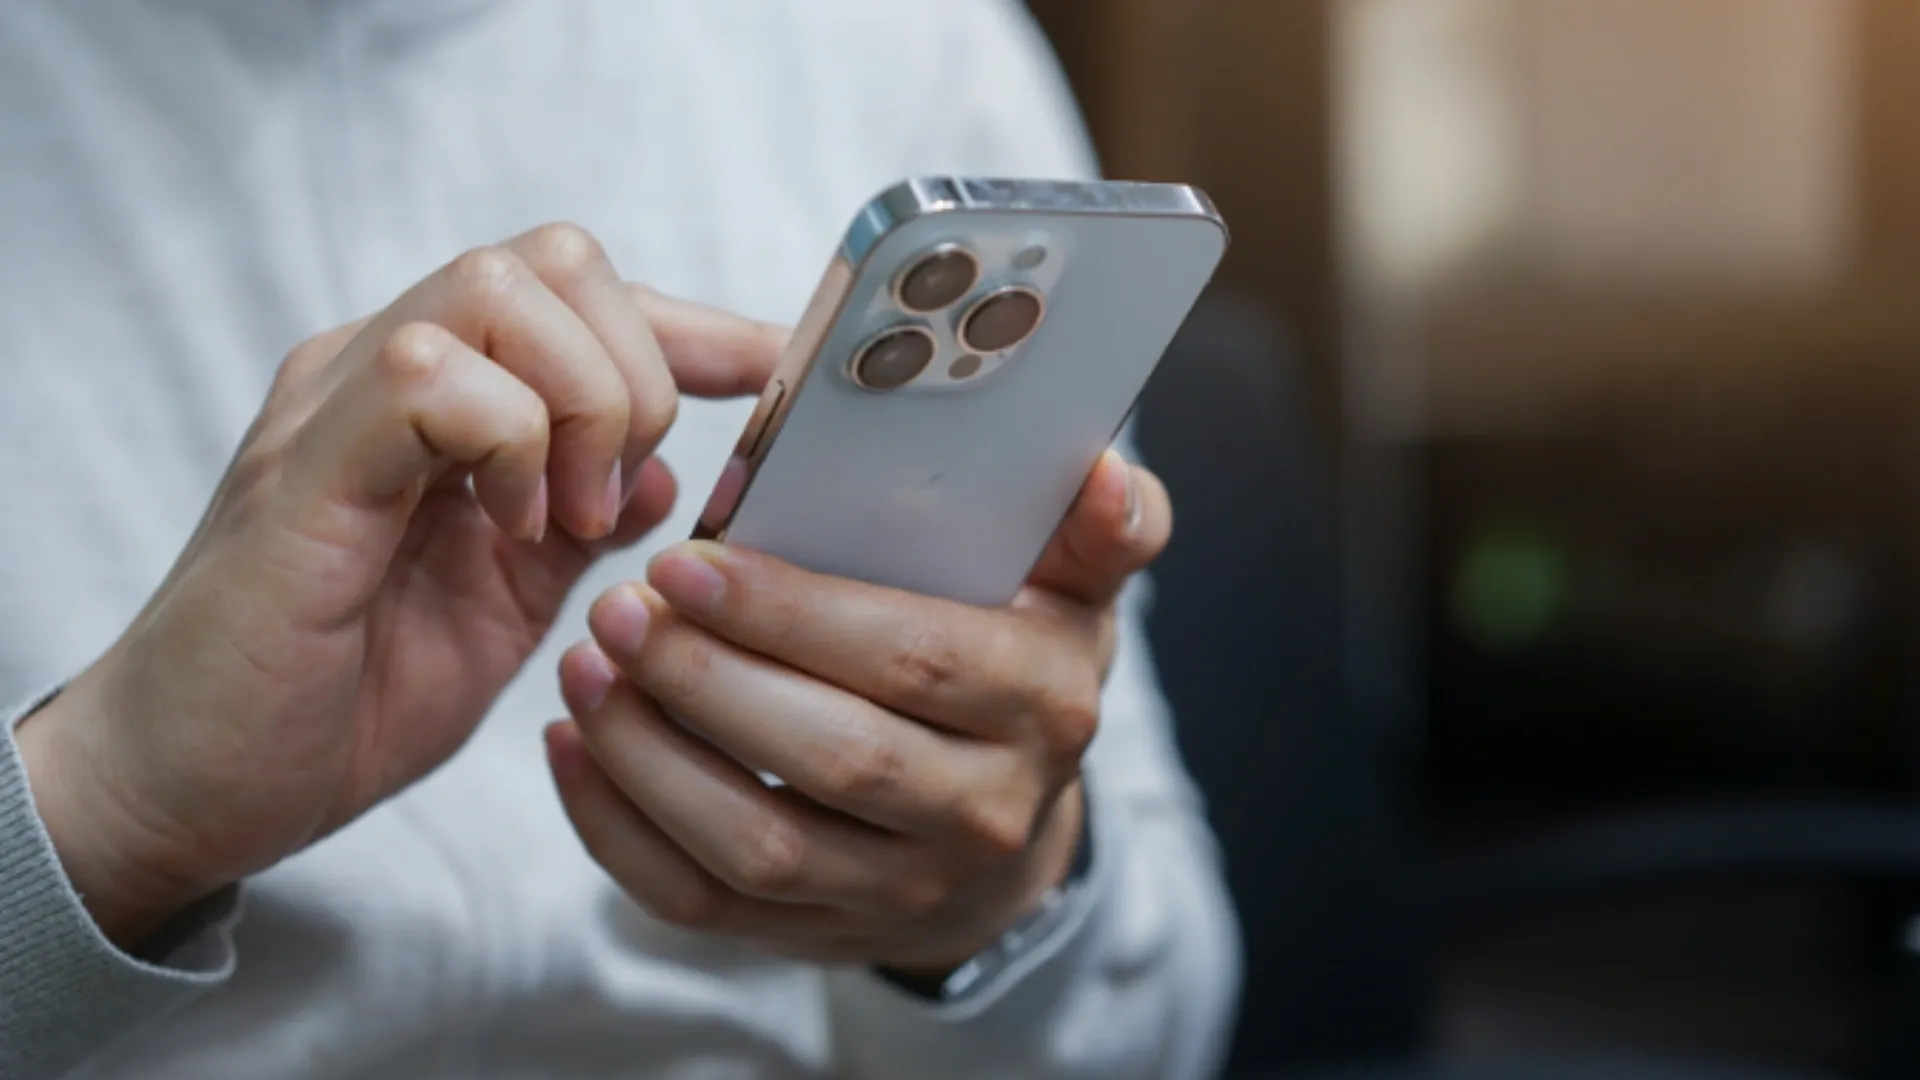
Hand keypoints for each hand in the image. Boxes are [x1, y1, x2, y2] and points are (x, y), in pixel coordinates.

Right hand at [15, 224, 783, 946]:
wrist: (200, 785)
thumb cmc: (343, 696)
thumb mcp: (508, 605)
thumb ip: (584, 525)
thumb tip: (676, 470)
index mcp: (442, 398)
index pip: (582, 296)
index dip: (693, 329)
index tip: (772, 377)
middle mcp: (383, 372)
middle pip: (555, 258)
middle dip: (634, 370)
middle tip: (613, 497)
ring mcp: (337, 405)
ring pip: (498, 288)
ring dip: (577, 402)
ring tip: (563, 519)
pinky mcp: (303, 466)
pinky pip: (428, 376)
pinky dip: (506, 443)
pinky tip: (507, 531)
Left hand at [550, 449, 1171, 974]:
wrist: (1006, 823)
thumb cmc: (1016, 659)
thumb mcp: (1075, 585)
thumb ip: (1099, 525)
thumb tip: (1108, 474)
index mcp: (1044, 703)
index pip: (915, 657)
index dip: (794, 614)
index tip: (688, 561)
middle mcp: (985, 812)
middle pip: (833, 757)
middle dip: (707, 681)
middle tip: (618, 609)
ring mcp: (901, 890)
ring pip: (758, 845)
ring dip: (650, 758)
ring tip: (582, 669)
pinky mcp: (822, 935)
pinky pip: (704, 902)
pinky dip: (621, 832)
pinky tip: (574, 748)